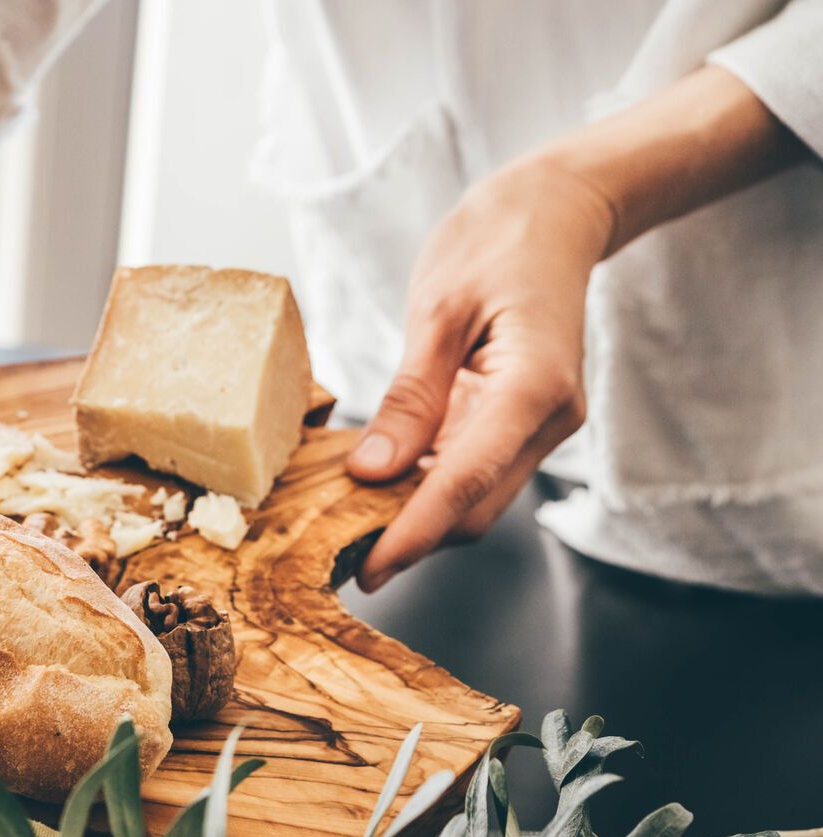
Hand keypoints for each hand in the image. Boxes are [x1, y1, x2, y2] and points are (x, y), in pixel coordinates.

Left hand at [348, 158, 616, 590]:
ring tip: (347, 528)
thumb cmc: (496, 243)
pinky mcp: (523, 422)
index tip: (368, 571)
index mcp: (534, 387)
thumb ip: (410, 396)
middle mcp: (550, 419)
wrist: (556, 211)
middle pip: (475, 507)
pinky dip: (429, 487)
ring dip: (417, 518)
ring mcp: (542, 425)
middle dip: (411, 539)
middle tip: (335, 557)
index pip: (466, 482)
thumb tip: (372, 471)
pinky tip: (380, 486)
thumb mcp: (438, 311)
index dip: (413, 534)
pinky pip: (474, 471)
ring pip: (477, 498)